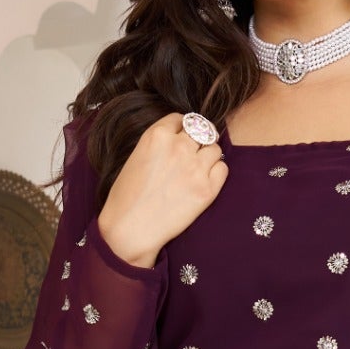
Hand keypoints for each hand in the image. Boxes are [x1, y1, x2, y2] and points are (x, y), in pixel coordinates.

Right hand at [99, 112, 227, 266]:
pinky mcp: (207, 189)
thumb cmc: (126, 198)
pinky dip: (216, 173)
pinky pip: (223, 169)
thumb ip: (159, 144)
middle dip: (198, 141)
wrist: (130, 229)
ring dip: (208, 156)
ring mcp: (195, 167)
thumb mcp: (136, 157)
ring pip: (215, 148)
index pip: (182, 119)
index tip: (182, 140)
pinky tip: (203, 182)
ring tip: (197, 170)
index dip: (183, 129)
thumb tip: (179, 140)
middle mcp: (178, 146)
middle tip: (192, 156)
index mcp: (157, 135)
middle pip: (202, 131)